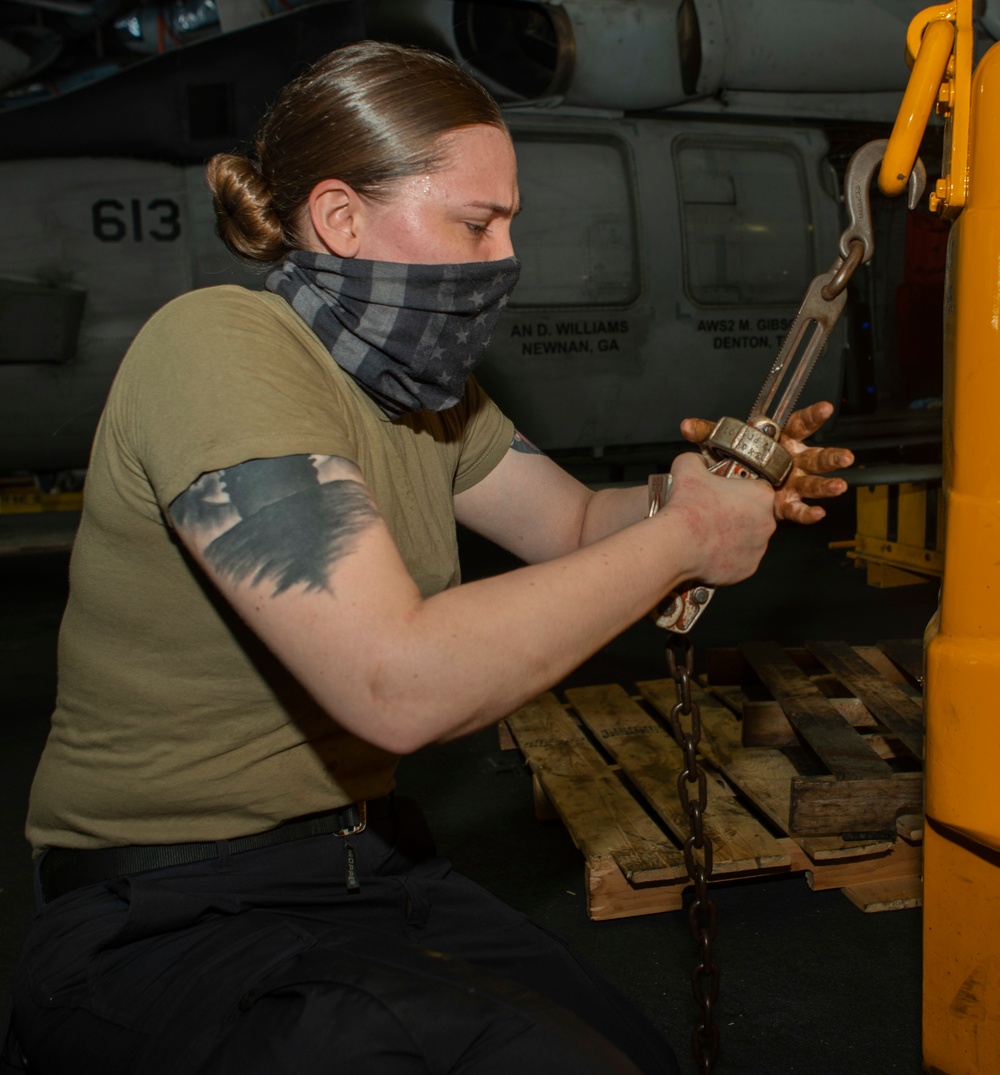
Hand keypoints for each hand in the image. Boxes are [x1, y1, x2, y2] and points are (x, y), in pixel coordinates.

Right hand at [664, 451, 776, 586]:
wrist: (676, 545)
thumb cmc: (686, 507)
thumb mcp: (687, 467)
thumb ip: (697, 460)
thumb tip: (697, 461)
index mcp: (761, 496)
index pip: (757, 488)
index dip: (739, 489)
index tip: (723, 493)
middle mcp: (767, 523)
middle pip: (755, 515)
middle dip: (738, 514)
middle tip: (713, 514)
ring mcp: (758, 549)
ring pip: (748, 539)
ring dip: (733, 536)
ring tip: (708, 534)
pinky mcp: (747, 569)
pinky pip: (740, 560)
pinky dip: (727, 557)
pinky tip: (709, 551)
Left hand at [680, 400, 853, 524]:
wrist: (729, 485)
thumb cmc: (735, 458)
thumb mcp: (722, 443)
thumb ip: (707, 433)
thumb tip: (686, 426)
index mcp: (781, 440)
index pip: (800, 424)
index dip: (813, 415)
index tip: (826, 408)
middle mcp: (792, 460)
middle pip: (815, 456)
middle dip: (831, 457)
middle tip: (845, 457)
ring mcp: (791, 483)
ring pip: (812, 483)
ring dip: (826, 485)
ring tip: (838, 487)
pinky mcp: (784, 503)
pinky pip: (798, 508)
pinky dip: (806, 512)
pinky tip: (817, 513)